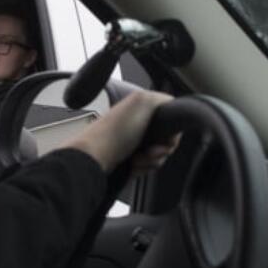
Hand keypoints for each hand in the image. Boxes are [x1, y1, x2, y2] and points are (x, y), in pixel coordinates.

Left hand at [60, 90, 176, 171]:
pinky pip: (147, 167)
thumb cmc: (113, 131)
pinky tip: (133, 166)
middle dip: (161, 150)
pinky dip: (143, 169)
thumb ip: (163, 98)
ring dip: (151, 162)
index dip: (171, 133)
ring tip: (137, 159)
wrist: (94, 158)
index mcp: (140, 108)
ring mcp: (133, 143)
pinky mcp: (129, 160)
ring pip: (158, 156)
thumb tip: (174, 106)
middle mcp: (137, 124)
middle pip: (166, 141)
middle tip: (149, 151)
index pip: (170, 122)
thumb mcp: (143, 102)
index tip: (165, 139)